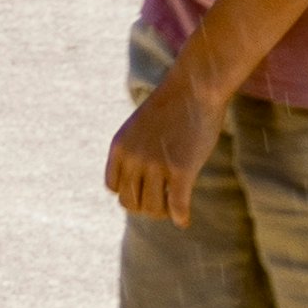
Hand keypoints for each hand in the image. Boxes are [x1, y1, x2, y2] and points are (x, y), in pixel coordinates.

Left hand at [104, 74, 222, 228]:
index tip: (146, 191)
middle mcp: (133, 157)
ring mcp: (156, 164)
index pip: (113, 188)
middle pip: (130, 203)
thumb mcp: (139, 127)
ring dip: (163, 214)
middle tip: (163, 204)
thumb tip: (138, 181)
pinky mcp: (181, 169)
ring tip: (173, 208)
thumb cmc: (171, 107)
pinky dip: (180, 217)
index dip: (130, 193)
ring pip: (152, 209)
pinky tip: (184, 219)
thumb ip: (134, 150)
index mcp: (119, 147)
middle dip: (146, 207)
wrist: (194, 88)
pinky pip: (176, 207)